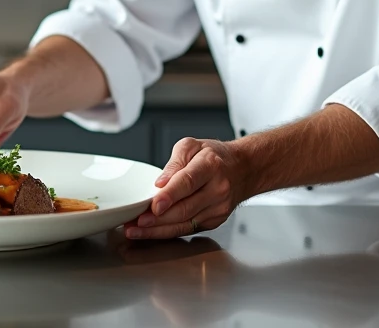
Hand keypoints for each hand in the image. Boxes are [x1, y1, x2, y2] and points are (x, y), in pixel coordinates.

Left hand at [125, 137, 248, 239]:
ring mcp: (218, 208)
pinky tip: (152, 231)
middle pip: (184, 208)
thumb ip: (174, 163)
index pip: (188, 182)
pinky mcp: (215, 221)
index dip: (170, 195)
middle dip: (158, 219)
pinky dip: (168, 232)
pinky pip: (188, 229)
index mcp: (210, 166)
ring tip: (136, 230)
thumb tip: (160, 183)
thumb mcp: (192, 146)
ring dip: (158, 230)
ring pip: (185, 224)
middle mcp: (217, 189)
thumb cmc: (215, 156)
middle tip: (136, 222)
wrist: (243, 169)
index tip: (154, 204)